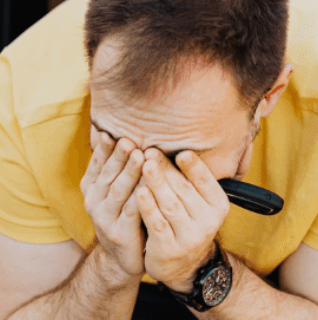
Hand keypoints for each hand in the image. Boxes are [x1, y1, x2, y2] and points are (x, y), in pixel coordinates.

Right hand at [81, 132, 145, 279]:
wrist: (122, 259)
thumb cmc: (126, 215)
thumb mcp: (116, 191)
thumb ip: (119, 168)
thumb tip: (126, 133)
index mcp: (93, 189)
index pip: (97, 165)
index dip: (104, 150)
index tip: (111, 133)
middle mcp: (95, 202)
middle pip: (108, 175)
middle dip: (118, 157)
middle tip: (128, 140)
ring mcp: (106, 219)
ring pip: (119, 192)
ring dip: (129, 173)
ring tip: (139, 156)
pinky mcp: (121, 233)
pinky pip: (133, 212)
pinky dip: (140, 197)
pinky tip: (149, 186)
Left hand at [136, 149, 229, 291]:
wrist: (183, 265)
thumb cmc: (187, 223)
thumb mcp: (198, 204)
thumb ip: (190, 182)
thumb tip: (174, 148)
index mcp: (218, 206)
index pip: (206, 181)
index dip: (193, 166)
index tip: (181, 151)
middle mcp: (208, 222)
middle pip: (184, 190)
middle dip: (166, 169)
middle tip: (151, 151)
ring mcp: (190, 238)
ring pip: (170, 205)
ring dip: (156, 183)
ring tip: (143, 165)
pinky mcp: (170, 250)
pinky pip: (157, 224)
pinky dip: (148, 207)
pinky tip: (138, 192)